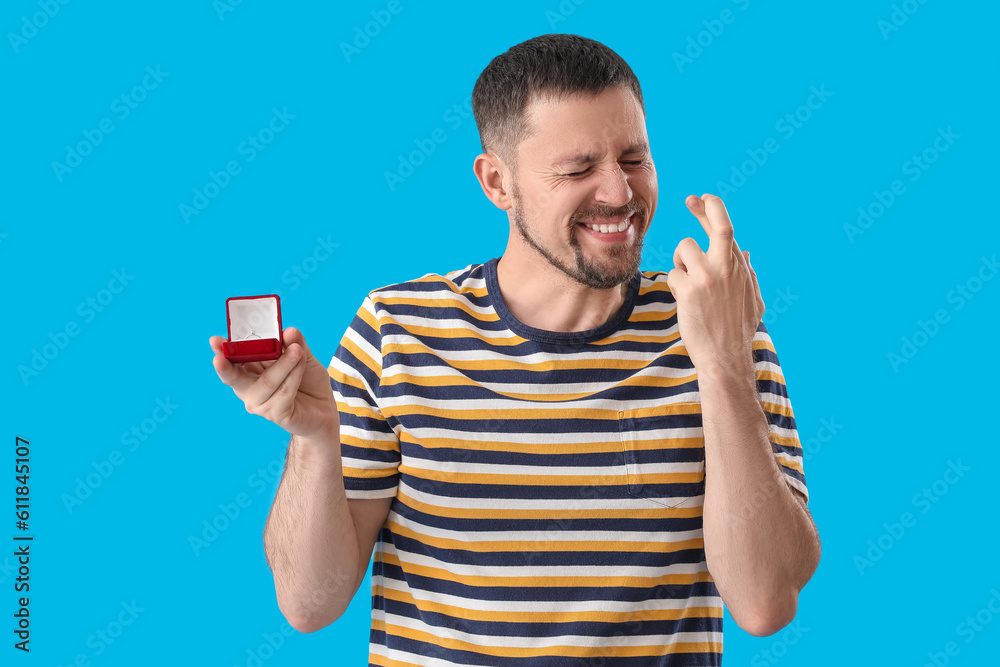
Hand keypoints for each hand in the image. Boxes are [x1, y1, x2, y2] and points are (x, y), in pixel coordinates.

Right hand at [209, 327, 339, 439]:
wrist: (325, 407)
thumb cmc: (308, 381)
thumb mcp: (302, 356)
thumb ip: (295, 343)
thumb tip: (288, 331)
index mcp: (249, 372)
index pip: (232, 361)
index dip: (223, 351)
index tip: (215, 341)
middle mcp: (249, 389)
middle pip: (234, 377)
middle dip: (227, 366)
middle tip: (220, 356)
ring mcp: (261, 405)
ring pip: (266, 381)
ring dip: (283, 364)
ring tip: (297, 351)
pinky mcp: (277, 415)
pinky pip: (284, 392)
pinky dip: (294, 376)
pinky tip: (302, 367)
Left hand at [665, 193, 764, 372]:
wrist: (725, 357)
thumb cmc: (737, 330)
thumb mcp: (752, 300)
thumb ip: (748, 274)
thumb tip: (746, 252)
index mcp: (740, 268)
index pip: (726, 231)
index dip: (713, 211)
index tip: (704, 199)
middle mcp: (727, 267)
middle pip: (719, 224)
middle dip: (705, 207)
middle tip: (691, 199)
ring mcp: (708, 276)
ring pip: (684, 248)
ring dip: (681, 262)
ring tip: (687, 282)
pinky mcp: (689, 289)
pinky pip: (673, 274)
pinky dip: (676, 285)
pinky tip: (684, 301)